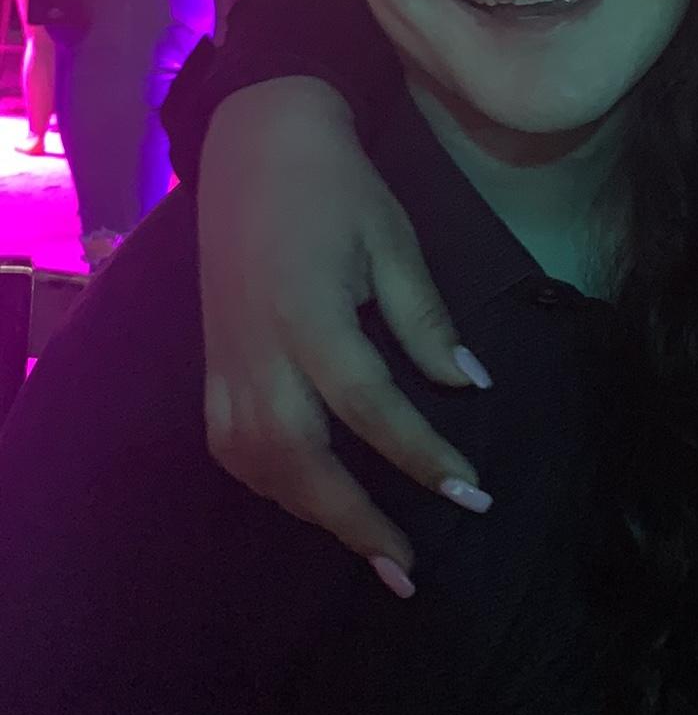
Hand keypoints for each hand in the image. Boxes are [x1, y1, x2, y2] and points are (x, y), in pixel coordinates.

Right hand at [197, 78, 490, 584]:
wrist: (255, 145)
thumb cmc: (338, 186)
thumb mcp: (396, 241)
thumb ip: (427, 320)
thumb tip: (471, 387)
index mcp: (310, 314)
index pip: (372, 407)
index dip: (422, 456)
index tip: (472, 495)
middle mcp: (257, 351)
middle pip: (301, 459)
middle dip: (357, 520)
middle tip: (409, 569)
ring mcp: (223, 361)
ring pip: (259, 464)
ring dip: (313, 512)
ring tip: (370, 547)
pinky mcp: (209, 364)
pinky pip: (232, 447)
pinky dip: (272, 483)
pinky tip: (309, 495)